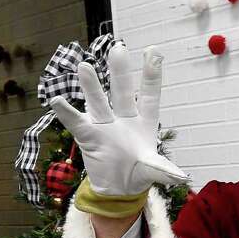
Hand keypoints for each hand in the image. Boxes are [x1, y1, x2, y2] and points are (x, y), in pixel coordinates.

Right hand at [48, 43, 189, 195]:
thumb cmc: (138, 173)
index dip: (151, 74)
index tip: (153, 51)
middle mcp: (125, 118)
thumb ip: (163, 170)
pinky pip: (77, 123)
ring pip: (99, 102)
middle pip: (123, 92)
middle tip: (118, 48)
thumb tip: (181, 177)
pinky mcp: (89, 137)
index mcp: (145, 122)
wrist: (118, 189)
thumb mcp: (152, 171)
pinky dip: (67, 113)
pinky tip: (57, 101)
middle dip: (120, 72)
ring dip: (92, 86)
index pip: (150, 95)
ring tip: (84, 67)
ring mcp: (106, 125)